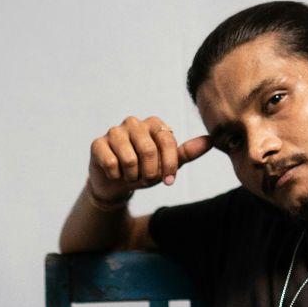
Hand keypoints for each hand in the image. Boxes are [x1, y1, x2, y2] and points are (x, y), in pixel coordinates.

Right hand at [87, 115, 211, 205]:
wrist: (117, 184)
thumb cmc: (145, 170)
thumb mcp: (168, 165)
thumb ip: (187, 153)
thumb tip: (210, 140)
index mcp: (154, 124)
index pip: (167, 142)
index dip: (169, 165)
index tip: (169, 181)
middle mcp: (133, 122)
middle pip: (148, 151)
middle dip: (150, 173)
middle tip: (146, 179)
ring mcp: (114, 131)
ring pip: (129, 159)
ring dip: (132, 175)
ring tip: (130, 175)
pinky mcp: (97, 143)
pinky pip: (111, 163)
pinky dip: (116, 175)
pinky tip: (115, 173)